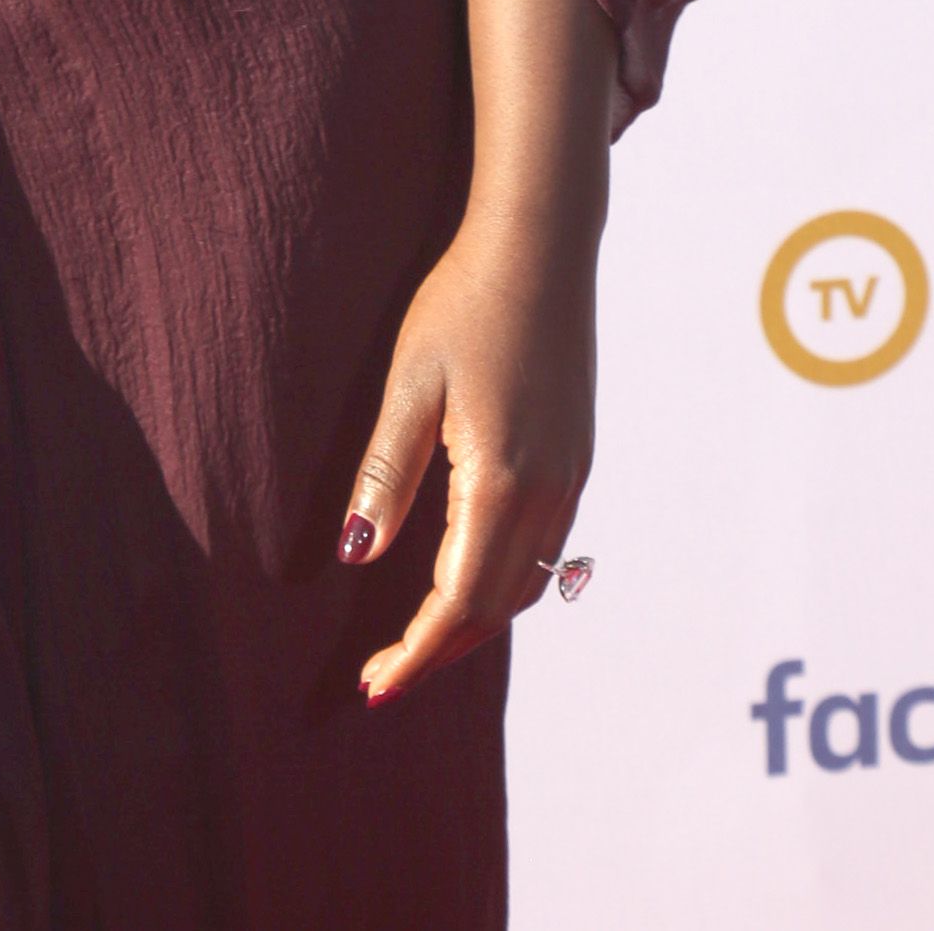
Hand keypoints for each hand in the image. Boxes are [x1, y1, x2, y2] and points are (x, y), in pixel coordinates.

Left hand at [339, 209, 596, 705]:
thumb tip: (358, 555)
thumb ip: (386, 474)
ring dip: (473, 622)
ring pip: (525, 585)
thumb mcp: (410, 385)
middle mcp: (548, 493)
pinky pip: (543, 550)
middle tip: (383, 676)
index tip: (374, 686)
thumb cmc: (464, 304)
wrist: (542, 247)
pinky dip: (502, 584)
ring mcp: (570, 477)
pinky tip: (466, 575)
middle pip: (496, 608)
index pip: (458, 601)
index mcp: (503, 482)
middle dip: (439, 652)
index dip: (416, 653)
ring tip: (417, 640)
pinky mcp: (576, 457)